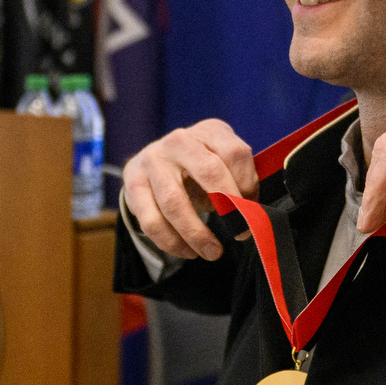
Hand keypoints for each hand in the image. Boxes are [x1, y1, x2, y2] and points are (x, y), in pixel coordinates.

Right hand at [121, 119, 258, 260]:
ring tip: (212, 252)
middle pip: (208, 171)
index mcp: (209, 131)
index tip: (252, 213)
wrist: (159, 161)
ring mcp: (152, 160)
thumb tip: (250, 216)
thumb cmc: (202, 168)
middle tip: (239, 233)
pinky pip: (151, 220)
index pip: (235, 154)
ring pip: (174, 202)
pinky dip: (171, 242)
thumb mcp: (225, 164)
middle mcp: (179, 140)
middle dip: (227, 208)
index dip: (247, 187)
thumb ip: (241, 183)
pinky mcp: (133, 183)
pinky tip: (187, 251)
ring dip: (196, 234)